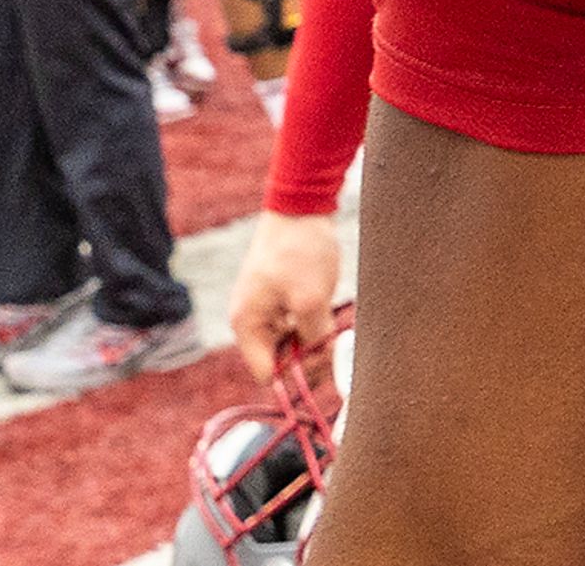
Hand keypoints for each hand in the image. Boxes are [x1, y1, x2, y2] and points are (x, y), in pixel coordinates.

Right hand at [229, 210, 343, 379]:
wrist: (301, 207)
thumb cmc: (299, 251)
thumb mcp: (311, 300)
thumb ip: (315, 338)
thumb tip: (325, 363)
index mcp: (247, 326)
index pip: (267, 374)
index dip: (295, 377)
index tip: (324, 365)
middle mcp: (251, 320)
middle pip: (279, 360)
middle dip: (307, 357)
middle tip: (336, 346)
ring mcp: (265, 307)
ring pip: (291, 341)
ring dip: (314, 338)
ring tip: (336, 326)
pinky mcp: (280, 296)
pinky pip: (297, 322)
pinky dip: (314, 322)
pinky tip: (332, 312)